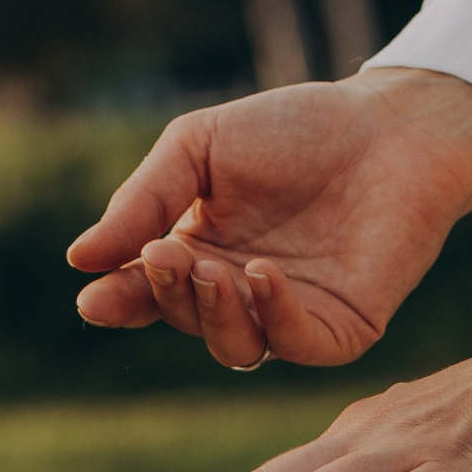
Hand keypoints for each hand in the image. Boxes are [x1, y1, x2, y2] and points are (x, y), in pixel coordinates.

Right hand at [67, 70, 471, 373]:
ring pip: (236, 347)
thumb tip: (80, 259)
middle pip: (187, 320)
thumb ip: (143, 200)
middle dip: (168, 294)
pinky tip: (261, 276)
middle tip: (164, 256)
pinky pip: (296, 344)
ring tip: (209, 269)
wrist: (391, 125)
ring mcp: (292, 315)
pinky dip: (273, 317)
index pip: (149, 292)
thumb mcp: (199, 147)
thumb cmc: (296, 127)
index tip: (93, 300)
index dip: (120, 300)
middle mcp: (241, 293)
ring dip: (212, 315)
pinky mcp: (342, 327)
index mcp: (201, 252)